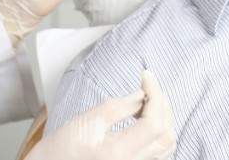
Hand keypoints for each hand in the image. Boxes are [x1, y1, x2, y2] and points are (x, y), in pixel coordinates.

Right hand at [25, 70, 176, 159]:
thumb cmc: (61, 148)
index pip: (154, 123)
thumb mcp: (88, 120)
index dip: (155, 94)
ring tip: (147, 98)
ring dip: (163, 117)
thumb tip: (143, 94)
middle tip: (148, 84)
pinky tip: (145, 116)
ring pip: (167, 144)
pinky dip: (159, 131)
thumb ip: (119, 106)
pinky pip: (159, 152)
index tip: (147, 76)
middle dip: (162, 104)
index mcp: (117, 154)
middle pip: (166, 134)